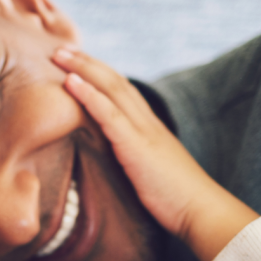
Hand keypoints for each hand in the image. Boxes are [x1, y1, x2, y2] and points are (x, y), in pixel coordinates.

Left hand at [53, 47, 258, 260]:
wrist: (201, 212)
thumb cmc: (176, 201)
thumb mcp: (150, 174)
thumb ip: (135, 162)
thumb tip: (116, 165)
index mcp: (150, 128)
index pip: (123, 91)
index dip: (100, 74)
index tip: (77, 63)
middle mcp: (147, 123)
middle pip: (115, 81)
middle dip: (87, 62)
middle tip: (60, 49)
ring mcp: (143, 132)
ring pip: (112, 88)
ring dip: (83, 68)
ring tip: (59, 54)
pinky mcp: (137, 146)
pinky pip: (110, 114)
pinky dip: (89, 95)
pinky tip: (71, 81)